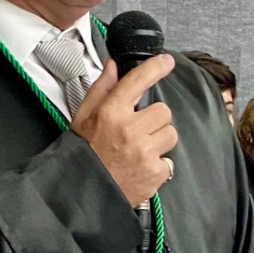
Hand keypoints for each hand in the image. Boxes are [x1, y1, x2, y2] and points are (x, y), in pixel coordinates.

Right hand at [71, 55, 177, 207]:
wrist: (83, 191)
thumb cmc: (83, 154)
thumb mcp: (83, 117)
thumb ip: (101, 89)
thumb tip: (113, 66)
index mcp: (110, 112)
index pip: (138, 81)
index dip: (155, 68)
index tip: (166, 62)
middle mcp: (129, 129)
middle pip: (163, 111)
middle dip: (153, 120)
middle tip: (138, 131)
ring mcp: (145, 151)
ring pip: (170, 133)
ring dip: (159, 140)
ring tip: (140, 150)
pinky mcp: (155, 172)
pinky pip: (170, 160)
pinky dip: (158, 165)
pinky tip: (141, 167)